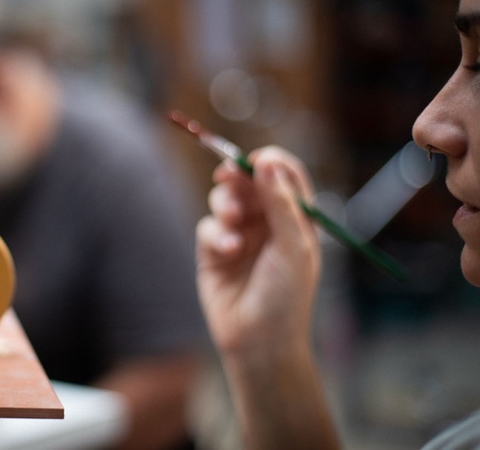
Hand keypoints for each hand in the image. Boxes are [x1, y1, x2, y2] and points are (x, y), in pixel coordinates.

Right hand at [196, 146, 319, 360]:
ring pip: (223, 199)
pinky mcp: (212, 251)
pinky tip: (229, 251)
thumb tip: (266, 161)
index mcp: (294, 217)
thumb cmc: (287, 296)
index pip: (284, 175)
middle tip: (228, 173)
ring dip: (225, 203)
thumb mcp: (293, 245)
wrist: (259, 341)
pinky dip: (216, 234)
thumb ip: (281, 202)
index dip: (271, 163)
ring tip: (232, 220)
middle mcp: (266, 222)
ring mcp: (238, 235)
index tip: (258, 160)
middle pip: (248, 181)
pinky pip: (207, 226)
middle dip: (237, 175)